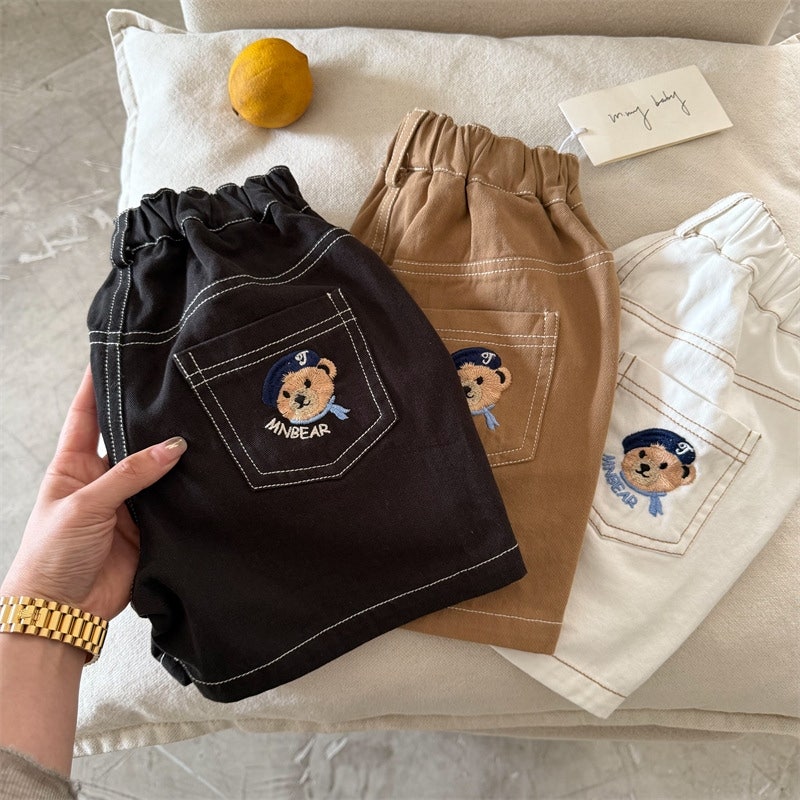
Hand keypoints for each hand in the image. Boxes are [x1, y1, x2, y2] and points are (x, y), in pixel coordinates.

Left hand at [0, 366, 185, 619]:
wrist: (63, 612)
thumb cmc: (51, 555)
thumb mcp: (84, 505)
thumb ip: (129, 474)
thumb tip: (172, 447)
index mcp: (72, 466)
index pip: (86, 416)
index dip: (96, 387)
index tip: (113, 356)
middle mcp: (102, 480)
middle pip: (128, 440)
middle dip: (148, 420)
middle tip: (173, 393)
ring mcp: (127, 504)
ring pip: (155, 471)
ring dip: (172, 457)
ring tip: (198, 428)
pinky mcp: (148, 528)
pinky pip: (171, 503)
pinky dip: (186, 491)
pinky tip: (203, 474)